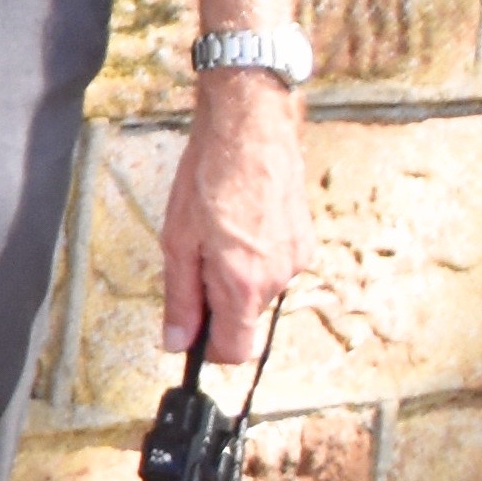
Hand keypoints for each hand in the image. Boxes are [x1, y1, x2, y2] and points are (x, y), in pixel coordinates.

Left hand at [152, 66, 306, 357]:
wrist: (251, 129)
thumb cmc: (209, 178)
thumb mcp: (177, 242)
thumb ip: (180, 298)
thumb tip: (176, 342)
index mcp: (246, 283)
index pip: (236, 351)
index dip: (208, 349)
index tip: (190, 334)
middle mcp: (280, 278)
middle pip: (244, 317)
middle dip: (215, 300)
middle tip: (193, 257)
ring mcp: (297, 258)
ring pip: (258, 289)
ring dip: (233, 274)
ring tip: (215, 231)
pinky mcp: (305, 240)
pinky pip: (273, 265)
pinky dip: (252, 255)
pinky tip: (237, 221)